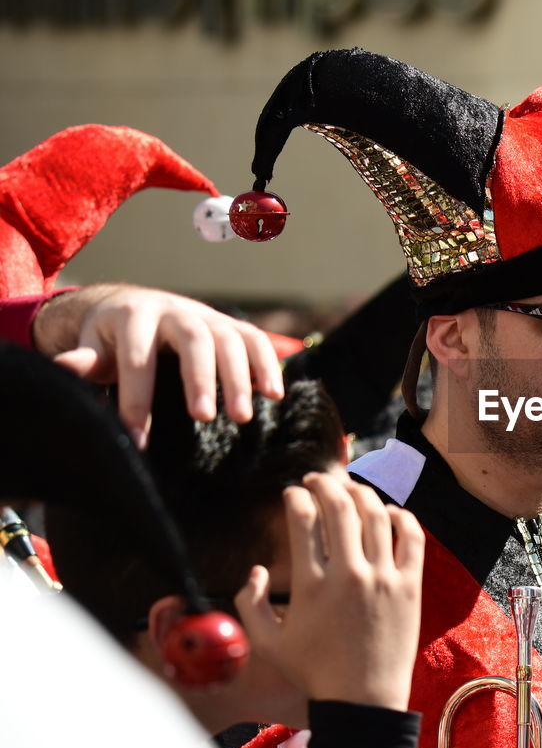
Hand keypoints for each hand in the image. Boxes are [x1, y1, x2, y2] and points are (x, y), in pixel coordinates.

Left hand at [32, 284, 283, 446]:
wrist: (140, 307)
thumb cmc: (114, 339)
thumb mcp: (95, 346)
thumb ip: (85, 361)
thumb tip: (62, 368)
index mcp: (134, 315)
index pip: (137, 359)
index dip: (137, 399)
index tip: (138, 440)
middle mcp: (175, 310)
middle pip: (193, 340)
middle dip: (199, 379)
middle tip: (203, 418)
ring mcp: (209, 316)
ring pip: (229, 340)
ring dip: (239, 379)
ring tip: (242, 418)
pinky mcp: (232, 326)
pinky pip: (256, 340)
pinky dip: (268, 365)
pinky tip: (273, 395)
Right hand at [235, 472, 424, 710]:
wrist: (363, 700)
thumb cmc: (314, 672)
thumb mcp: (268, 644)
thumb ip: (248, 604)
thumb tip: (256, 569)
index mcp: (311, 586)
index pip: (303, 520)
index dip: (295, 498)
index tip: (292, 493)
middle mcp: (349, 575)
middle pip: (340, 508)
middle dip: (325, 484)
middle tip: (318, 480)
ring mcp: (384, 579)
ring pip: (376, 516)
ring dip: (361, 494)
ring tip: (349, 489)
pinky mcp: (410, 586)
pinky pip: (412, 538)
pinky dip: (401, 517)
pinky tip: (388, 512)